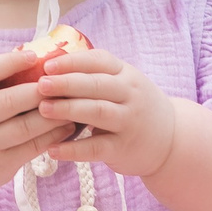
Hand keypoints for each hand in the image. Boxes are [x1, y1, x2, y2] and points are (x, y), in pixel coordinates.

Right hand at [0, 47, 74, 200]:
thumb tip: (30, 57)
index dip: (8, 62)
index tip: (33, 56)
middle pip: (8, 101)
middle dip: (38, 89)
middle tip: (61, 80)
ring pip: (25, 127)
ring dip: (53, 114)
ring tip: (72, 102)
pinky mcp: (1, 164)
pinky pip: (32, 148)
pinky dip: (53, 136)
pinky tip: (67, 127)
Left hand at [36, 49, 177, 177]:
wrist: (171, 140)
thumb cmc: (135, 108)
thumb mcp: (124, 85)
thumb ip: (95, 77)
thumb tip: (49, 68)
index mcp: (126, 75)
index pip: (99, 61)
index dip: (73, 62)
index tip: (47, 64)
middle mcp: (130, 95)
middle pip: (97, 85)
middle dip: (66, 83)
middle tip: (40, 84)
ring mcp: (129, 122)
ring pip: (98, 112)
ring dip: (69, 110)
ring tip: (43, 109)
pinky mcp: (124, 148)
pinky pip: (96, 147)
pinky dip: (74, 149)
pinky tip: (52, 149)